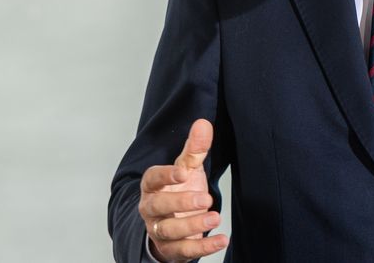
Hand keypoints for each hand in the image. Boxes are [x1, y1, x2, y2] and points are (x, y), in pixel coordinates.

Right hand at [138, 119, 228, 261]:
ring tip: (215, 218)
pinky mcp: (171, 250)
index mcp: (152, 186)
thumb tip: (203, 123)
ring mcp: (159, 231)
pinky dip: (203, 248)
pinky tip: (222, 240)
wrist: (171, 224)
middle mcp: (151, 209)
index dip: (166, 176)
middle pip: (159, 206)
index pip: (153, 179)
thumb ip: (194, 149)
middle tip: (206, 199)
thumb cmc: (178, 191)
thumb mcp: (187, 170)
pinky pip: (184, 251)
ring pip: (169, 231)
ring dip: (192, 226)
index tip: (183, 172)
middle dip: (181, 203)